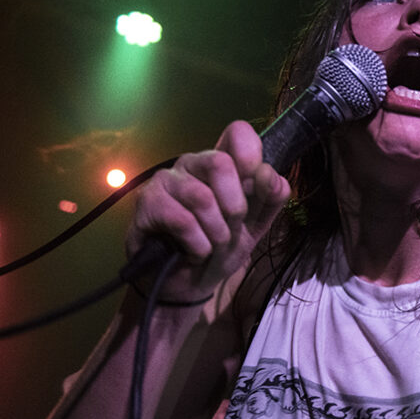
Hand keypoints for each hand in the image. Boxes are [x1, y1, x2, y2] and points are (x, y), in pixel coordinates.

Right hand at [125, 120, 290, 302]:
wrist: (187, 285)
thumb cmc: (218, 248)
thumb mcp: (255, 226)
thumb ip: (270, 199)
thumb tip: (271, 176)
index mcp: (221, 164)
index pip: (237, 133)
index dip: (252, 156)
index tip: (255, 186)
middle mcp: (193, 164)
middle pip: (221, 163)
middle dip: (235, 208)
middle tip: (231, 230)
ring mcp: (167, 181)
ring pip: (202, 197)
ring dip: (216, 234)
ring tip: (211, 247)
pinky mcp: (147, 203)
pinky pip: (182, 221)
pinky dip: (197, 246)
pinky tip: (193, 253)